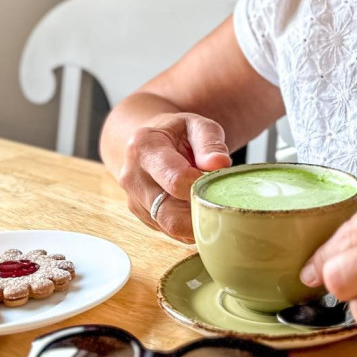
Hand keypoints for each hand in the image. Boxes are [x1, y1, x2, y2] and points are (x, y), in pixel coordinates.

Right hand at [120, 113, 230, 241]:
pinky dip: (189, 226)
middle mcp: (133, 177)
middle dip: (201, 214)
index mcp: (145, 147)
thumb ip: (210, 141)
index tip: (219, 183)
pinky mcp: (142, 216)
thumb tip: (220, 164)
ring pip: (171, 227)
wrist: (149, 143)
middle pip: (170, 214)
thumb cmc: (176, 133)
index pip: (176, 180)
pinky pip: (170, 231)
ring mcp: (135, 200)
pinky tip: (198, 209)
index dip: (203, 187)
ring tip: (211, 204)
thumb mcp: (196, 124)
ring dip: (196, 222)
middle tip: (223, 204)